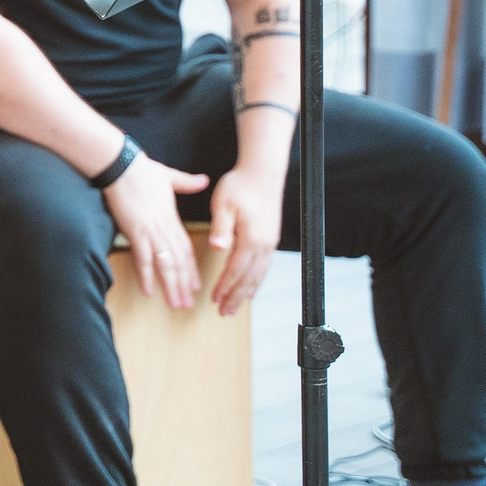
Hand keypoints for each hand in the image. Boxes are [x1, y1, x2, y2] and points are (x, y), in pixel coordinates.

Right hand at [102, 155, 209, 309]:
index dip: (191, 269)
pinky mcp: (135, 231)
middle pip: (179, 262)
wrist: (123, 165)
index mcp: (172, 218)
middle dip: (184, 285)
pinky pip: (142, 258)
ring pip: (166, 265)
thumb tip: (204, 180)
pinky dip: (146, 276)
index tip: (196, 286)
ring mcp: (150, 231)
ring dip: (171, 286)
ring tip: (175, 304)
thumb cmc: (143, 169)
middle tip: (188, 305)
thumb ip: (187, 182)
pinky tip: (149, 291)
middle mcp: (164, 228)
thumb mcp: (169, 176)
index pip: (186, 249)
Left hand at [205, 163, 284, 315]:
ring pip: (259, 275)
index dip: (225, 286)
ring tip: (235, 307)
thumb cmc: (240, 186)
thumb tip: (216, 246)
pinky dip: (256, 281)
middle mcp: (264, 244)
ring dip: (247, 292)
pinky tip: (250, 287)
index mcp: (251, 237)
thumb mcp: (223, 204)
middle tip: (224, 312)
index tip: (214, 299)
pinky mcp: (271, 239)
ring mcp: (270, 243)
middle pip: (250, 278)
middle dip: (236, 297)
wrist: (262, 173)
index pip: (236, 269)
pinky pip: (264, 267)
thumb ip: (221, 227)